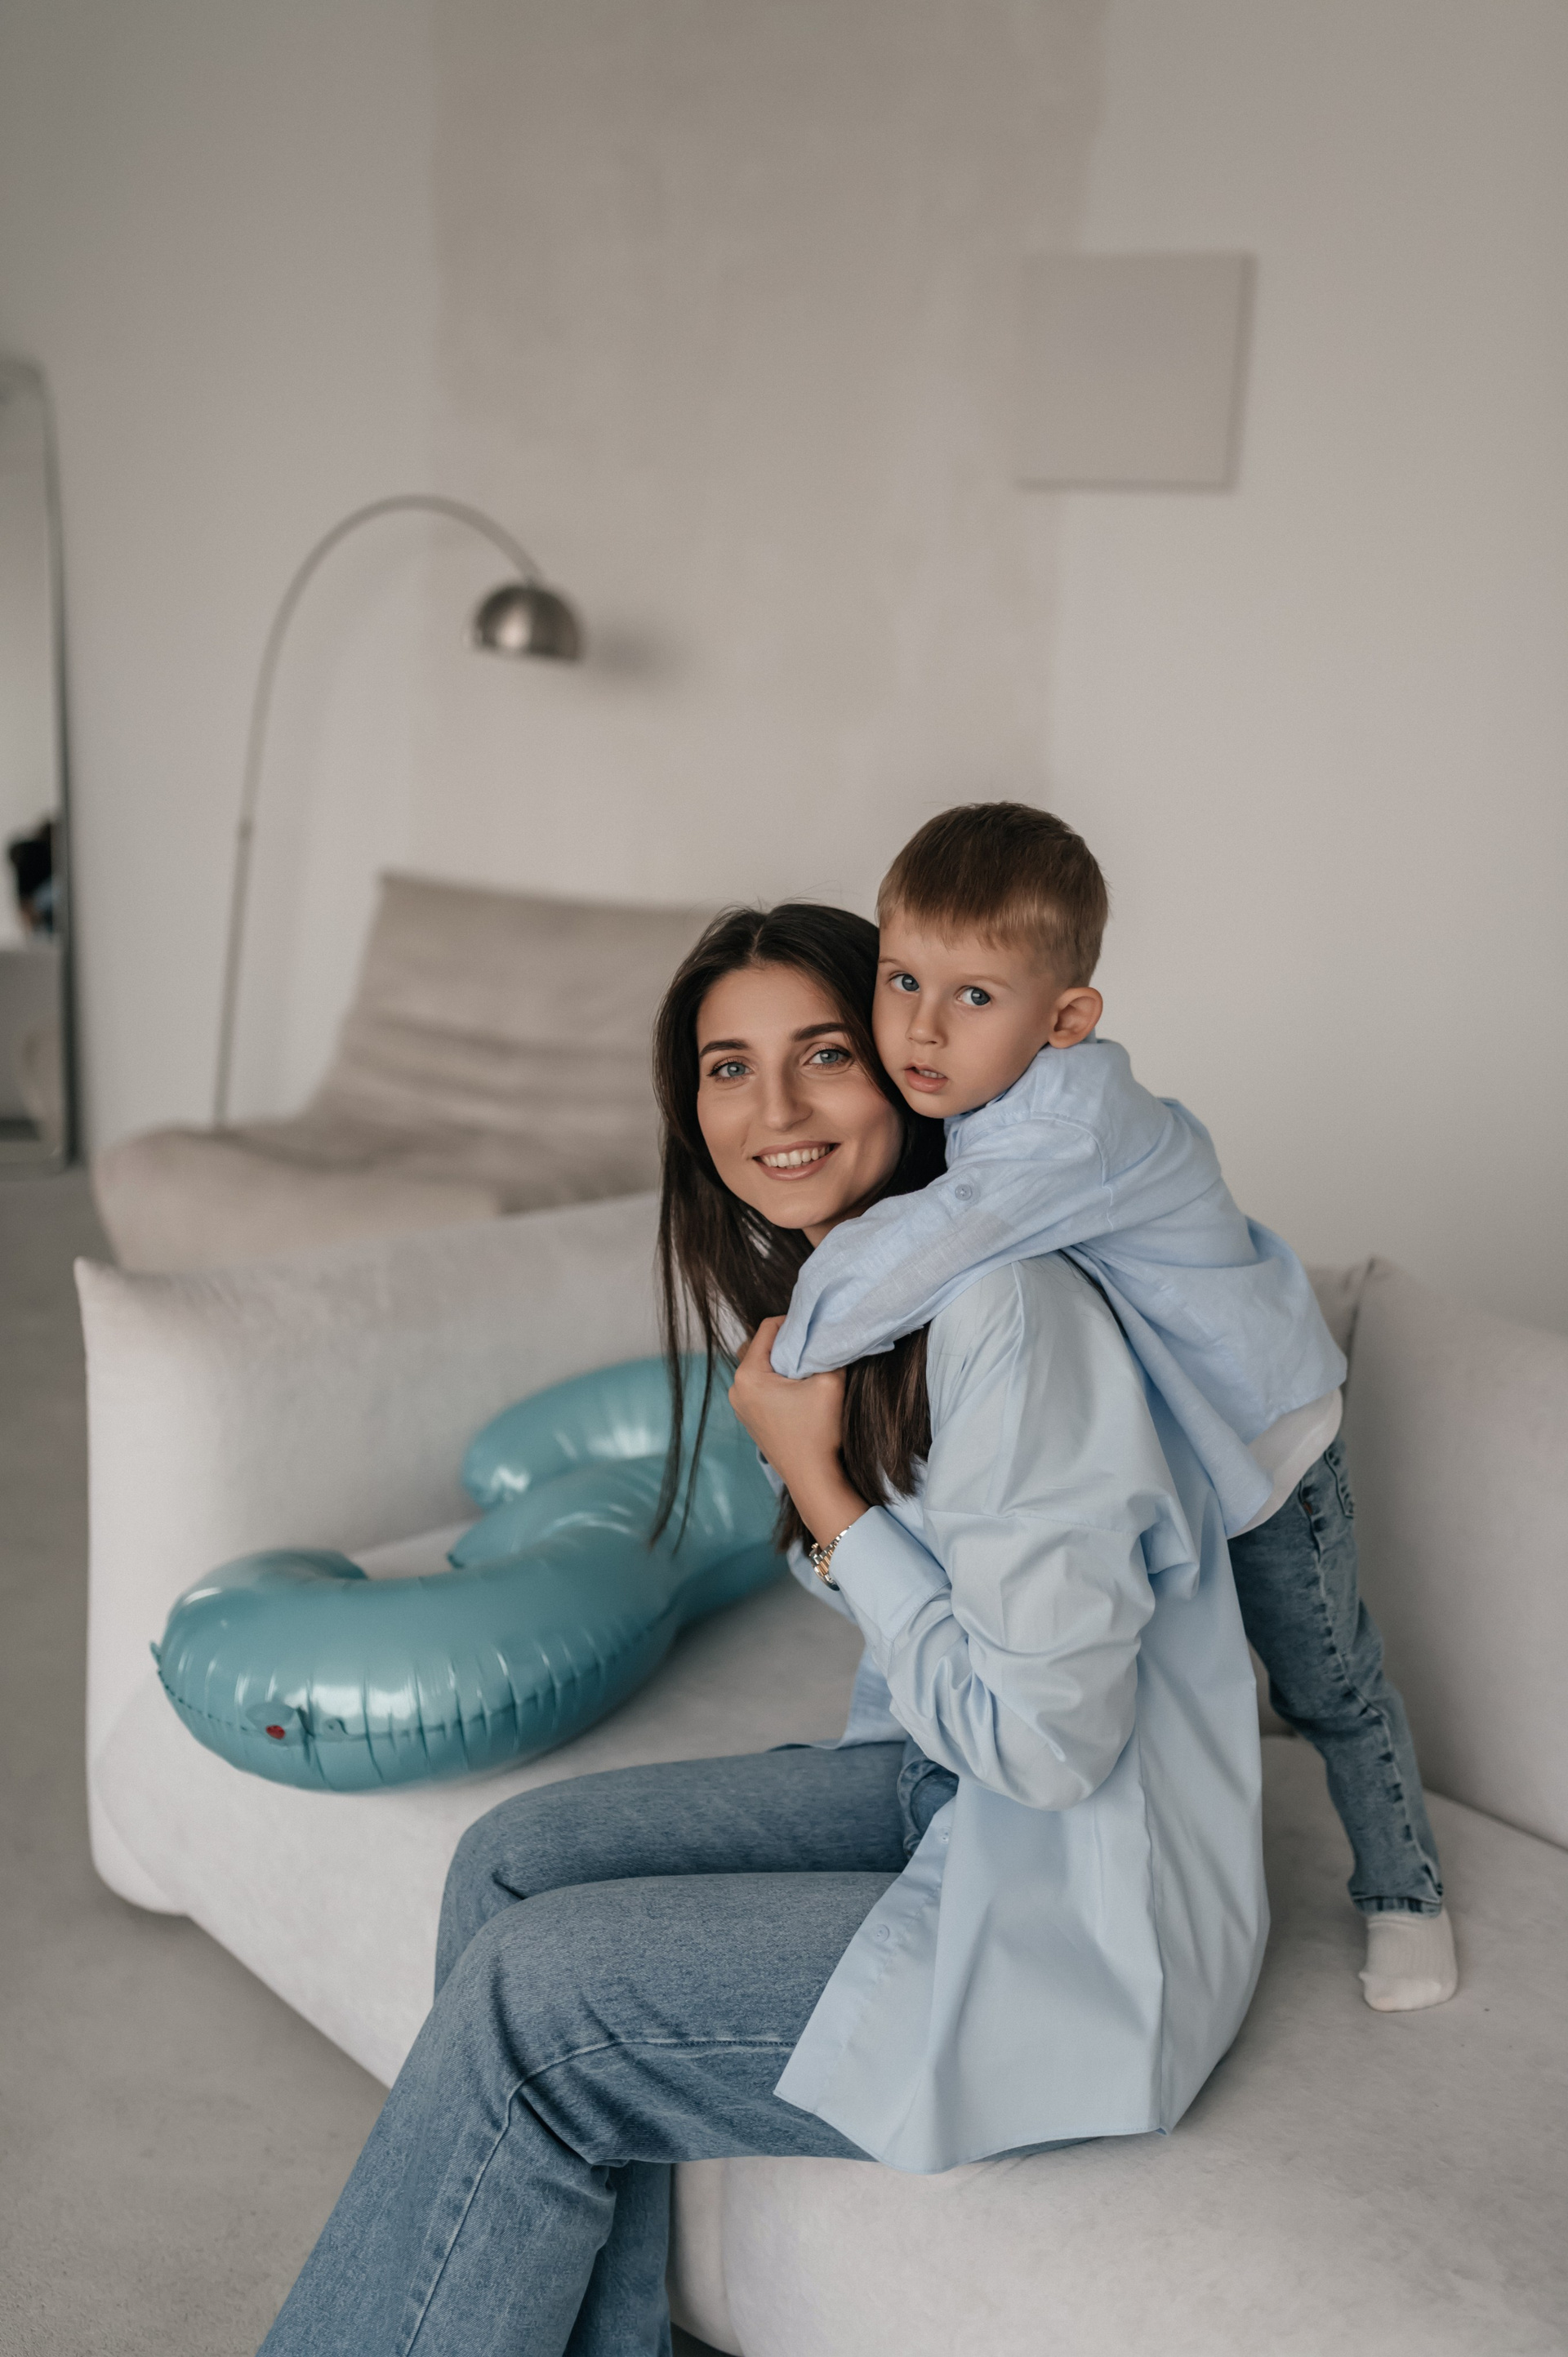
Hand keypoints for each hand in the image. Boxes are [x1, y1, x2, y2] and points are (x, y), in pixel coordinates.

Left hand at [729, 1318, 867, 1549]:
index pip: (766, 1329)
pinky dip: (777, 1382)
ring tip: (807, 1369)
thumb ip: (828, 1350)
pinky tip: (800, 1391)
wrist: (813, 1478)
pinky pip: (760, 1387)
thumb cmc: (819, 1431)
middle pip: (759, 1347)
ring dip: (782, 1363)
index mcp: (748, 1376)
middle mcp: (736, 1389)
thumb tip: (829, 1334)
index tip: (814, 1329)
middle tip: (811, 1347)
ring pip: (760, 1367)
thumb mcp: (830, 1382)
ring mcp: (740, 1406)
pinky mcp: (750, 1419)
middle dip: (785, 1343)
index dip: (792, 1322)